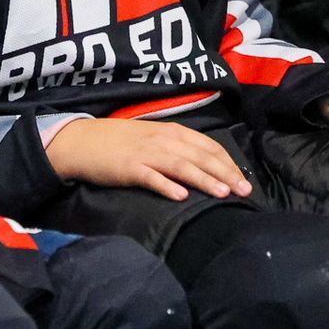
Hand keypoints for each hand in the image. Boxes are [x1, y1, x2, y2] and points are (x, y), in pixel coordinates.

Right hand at [46, 118, 251, 201]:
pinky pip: (152, 177)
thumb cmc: (121, 142)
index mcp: (173, 132)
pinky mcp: (130, 168)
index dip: (229, 163)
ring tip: (223, 194)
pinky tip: (181, 196)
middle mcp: (164, 140)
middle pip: (201, 157)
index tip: (244, 179)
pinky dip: (167, 186)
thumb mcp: (154, 138)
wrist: (83, 141)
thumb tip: (206, 166)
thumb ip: (178, 149)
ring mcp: (147, 153)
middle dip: (226, 174)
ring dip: (204, 179)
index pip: (209, 146)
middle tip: (244, 191)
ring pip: (182, 166)